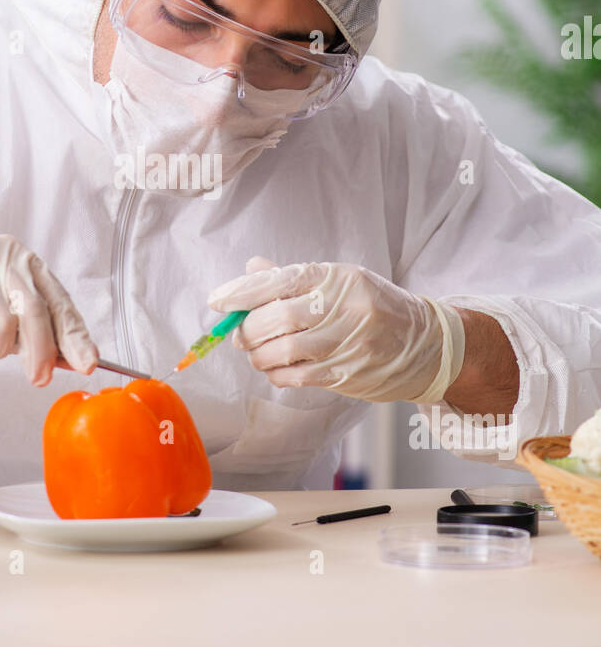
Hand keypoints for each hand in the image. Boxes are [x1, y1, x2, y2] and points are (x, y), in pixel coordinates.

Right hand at [0, 234, 97, 385]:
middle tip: (37, 379)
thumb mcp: (7, 331)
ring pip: (2, 324)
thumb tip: (79, 357)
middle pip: (34, 311)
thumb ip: (40, 336)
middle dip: (39, 352)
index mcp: (20, 259)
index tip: (87, 362)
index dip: (73, 334)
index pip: (57, 299)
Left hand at [208, 256, 464, 402]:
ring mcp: (347, 342)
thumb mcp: (340, 281)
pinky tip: (275, 368)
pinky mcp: (348, 373)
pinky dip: (276, 373)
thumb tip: (250, 270)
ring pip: (283, 351)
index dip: (242, 291)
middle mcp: (343, 307)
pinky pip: (297, 376)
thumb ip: (294, 278)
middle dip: (247, 329)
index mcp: (338, 277)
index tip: (217, 301)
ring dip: (258, 354)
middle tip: (238, 334)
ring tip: (256, 352)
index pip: (280, 280)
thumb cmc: (376, 307)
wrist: (428, 344)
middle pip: (276, 318)